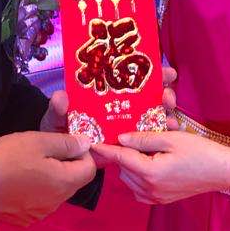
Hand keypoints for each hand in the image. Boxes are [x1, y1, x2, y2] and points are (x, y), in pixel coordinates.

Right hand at [0, 131, 95, 226]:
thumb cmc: (9, 159)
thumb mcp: (39, 141)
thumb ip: (66, 143)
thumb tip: (86, 144)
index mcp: (64, 183)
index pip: (90, 169)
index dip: (83, 153)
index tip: (65, 141)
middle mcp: (56, 203)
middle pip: (73, 181)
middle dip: (66, 164)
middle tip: (45, 149)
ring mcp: (40, 214)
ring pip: (56, 192)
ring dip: (51, 178)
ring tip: (30, 164)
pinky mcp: (24, 219)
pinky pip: (39, 202)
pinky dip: (36, 191)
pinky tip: (19, 181)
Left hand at [41, 70, 177, 135]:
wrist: (61, 159)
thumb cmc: (60, 131)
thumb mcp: (57, 118)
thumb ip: (58, 108)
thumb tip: (61, 97)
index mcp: (106, 94)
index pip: (130, 78)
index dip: (149, 71)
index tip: (165, 71)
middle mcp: (121, 106)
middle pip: (148, 94)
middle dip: (163, 92)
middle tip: (168, 96)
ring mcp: (128, 125)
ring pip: (152, 116)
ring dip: (164, 114)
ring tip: (172, 119)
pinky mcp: (131, 145)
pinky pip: (149, 139)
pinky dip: (161, 134)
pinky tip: (169, 133)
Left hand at [92, 130, 229, 203]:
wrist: (222, 171)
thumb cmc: (200, 151)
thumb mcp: (171, 138)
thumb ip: (143, 139)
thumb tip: (120, 139)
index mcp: (151, 172)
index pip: (121, 158)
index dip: (105, 149)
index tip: (92, 142)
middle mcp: (150, 189)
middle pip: (123, 169)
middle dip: (122, 154)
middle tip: (128, 138)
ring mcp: (155, 198)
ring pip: (129, 180)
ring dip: (129, 166)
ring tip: (142, 150)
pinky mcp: (161, 200)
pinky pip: (139, 189)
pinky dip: (137, 177)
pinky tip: (148, 165)